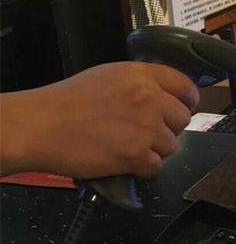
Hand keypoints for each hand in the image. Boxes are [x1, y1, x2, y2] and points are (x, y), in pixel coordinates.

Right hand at [1, 62, 198, 178]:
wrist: (41, 125)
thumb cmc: (68, 100)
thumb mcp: (110, 76)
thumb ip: (141, 83)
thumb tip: (164, 96)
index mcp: (142, 75)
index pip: (185, 86)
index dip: (187, 100)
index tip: (183, 108)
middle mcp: (150, 98)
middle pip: (183, 119)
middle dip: (169, 128)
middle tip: (147, 132)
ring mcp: (145, 127)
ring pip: (171, 146)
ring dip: (154, 149)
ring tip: (129, 145)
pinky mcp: (136, 154)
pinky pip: (155, 166)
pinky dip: (141, 167)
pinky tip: (123, 159)